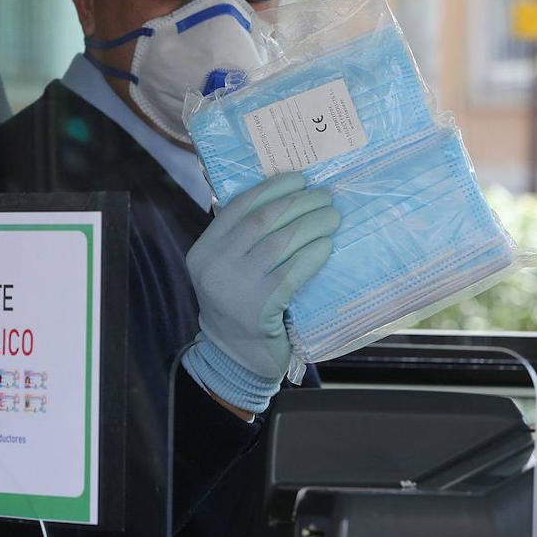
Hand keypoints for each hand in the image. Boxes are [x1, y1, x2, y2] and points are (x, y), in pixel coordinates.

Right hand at [183, 172, 338, 413]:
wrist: (236, 358)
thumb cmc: (239, 306)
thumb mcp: (227, 269)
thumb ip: (241, 239)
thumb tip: (283, 197)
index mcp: (203, 250)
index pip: (239, 207)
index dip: (272, 188)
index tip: (299, 179)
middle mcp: (214, 265)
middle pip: (263, 220)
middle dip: (298, 203)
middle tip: (325, 197)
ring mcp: (235, 286)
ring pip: (281, 242)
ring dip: (312, 225)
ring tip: (332, 217)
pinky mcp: (260, 306)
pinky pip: (293, 271)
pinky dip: (313, 254)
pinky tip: (327, 245)